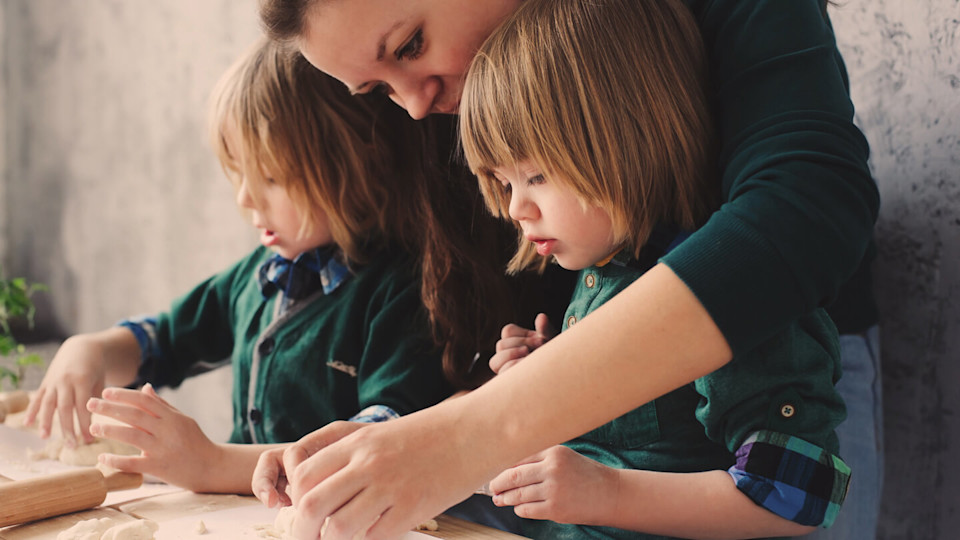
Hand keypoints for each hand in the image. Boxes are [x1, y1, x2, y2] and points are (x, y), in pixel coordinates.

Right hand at [23, 335, 108, 445]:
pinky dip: (31, 410)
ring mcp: (53, 381)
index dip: (85, 424)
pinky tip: (27, 423)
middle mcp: (66, 381)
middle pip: (65, 408)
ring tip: (45, 438)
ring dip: (46, 421)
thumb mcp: (100, 381)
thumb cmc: (96, 369)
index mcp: (82, 380)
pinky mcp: (45, 382)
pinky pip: (37, 397)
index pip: (83, 406)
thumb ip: (96, 400)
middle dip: (68, 428)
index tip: (89, 440)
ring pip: (48, 403)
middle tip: (71, 446)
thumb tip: (93, 424)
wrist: (81, 348)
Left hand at [87, 384, 220, 490]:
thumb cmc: (196, 442)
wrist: (212, 467)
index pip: (144, 400)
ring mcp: (163, 449)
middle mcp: (167, 430)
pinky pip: (134, 463)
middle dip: (110, 408)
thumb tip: (145, 387)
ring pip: (132, 436)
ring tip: (93, 427)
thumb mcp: (183, 420)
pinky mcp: (159, 467)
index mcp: (172, 417)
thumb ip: (162, 405)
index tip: (105, 392)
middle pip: (134, 415)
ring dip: (110, 430)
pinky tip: (102, 458)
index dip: (123, 395)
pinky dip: (116, 461)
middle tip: (90, 403)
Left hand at [259, 415, 484, 539]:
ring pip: (338, 528)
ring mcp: (390, 488)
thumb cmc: (430, 433)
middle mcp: (368, 465)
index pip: (304, 477)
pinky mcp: (413, 509)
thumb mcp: (382, 434)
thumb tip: (320, 489)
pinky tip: (376, 532)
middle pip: (311, 506)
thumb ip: (350, 458)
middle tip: (306, 538)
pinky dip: (369, 539)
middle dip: (302, 531)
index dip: (295, 501)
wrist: (477, 430)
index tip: (300, 513)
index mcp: (358, 443)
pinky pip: (375, 536)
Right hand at [489, 313, 555, 373]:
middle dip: (521, 343)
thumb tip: (541, 317)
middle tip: (540, 346)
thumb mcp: (552, 342)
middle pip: (501, 345)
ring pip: (495, 362)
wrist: (559, 374)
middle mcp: (507, 356)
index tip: (541, 339)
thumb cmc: (553, 358)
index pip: (508, 331)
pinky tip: (530, 368)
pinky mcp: (508, 383)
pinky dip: (515, 366)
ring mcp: (505, 371)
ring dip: (514, 355)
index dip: (523, 334)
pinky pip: (502, 373)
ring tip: (531, 357)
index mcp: (515, 343)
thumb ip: (545, 329)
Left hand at [489, 445, 617, 525]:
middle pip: (513, 476)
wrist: (610, 494)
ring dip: (505, 498)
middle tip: (491, 487)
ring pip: (518, 495)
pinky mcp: (555, 510)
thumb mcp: (564, 457)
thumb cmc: (585, 474)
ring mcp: (553, 490)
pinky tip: (518, 507)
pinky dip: (519, 509)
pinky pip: (527, 510)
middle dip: (497, 483)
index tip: (493, 469)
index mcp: (553, 452)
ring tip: (499, 499)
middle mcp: (552, 469)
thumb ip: (539, 459)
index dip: (502, 465)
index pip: (519, 457)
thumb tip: (508, 467)